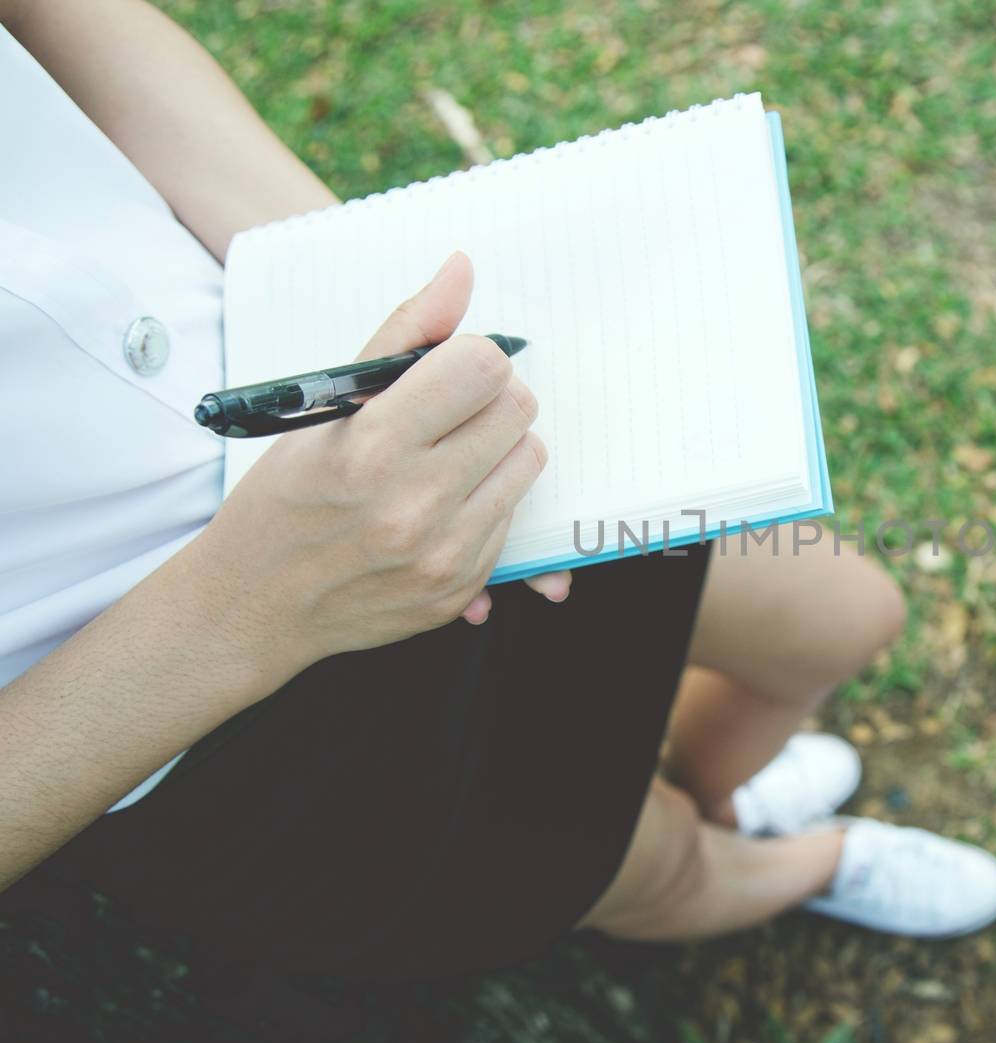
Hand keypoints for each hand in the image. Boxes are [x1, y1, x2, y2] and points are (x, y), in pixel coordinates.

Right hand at [191, 251, 546, 668]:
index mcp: (372, 448)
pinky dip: (488, 500)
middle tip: (448, 412)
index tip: (446, 371)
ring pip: (528, 460)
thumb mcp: (322, 407)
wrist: (253, 606)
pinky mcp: (461, 587)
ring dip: (498, 447)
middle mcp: (413, 505)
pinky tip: (441, 505)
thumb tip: (462, 269)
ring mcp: (443, 554)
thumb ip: (403, 334)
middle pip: (516, 409)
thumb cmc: (284, 498)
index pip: (482, 367)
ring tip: (445, 457)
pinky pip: (515, 515)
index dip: (468, 358)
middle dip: (489, 398)